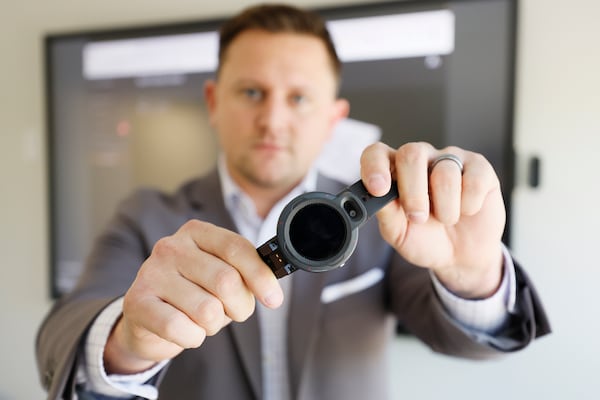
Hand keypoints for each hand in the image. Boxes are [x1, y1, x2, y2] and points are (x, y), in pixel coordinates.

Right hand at [104, 220, 282, 373]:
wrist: (146, 319)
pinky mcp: (136, 302)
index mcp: (197, 232)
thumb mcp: (222, 277)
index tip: (274, 299)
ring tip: (202, 320)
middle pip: (226, 281)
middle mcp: (172, 246)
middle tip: (232, 312)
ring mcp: (151, 272)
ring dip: (214, 325)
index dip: (261, 276)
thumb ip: (246, 276)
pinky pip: (180, 328)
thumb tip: (273, 291)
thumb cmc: (194, 294)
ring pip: (207, 310)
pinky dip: (192, 338)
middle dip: (239, 307)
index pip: (237, 248)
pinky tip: (185, 331)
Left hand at [360, 142, 505, 298]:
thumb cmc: (425, 239)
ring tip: (446, 219)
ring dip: (445, 208)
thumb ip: (385, 211)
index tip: (378, 189)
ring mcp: (450, 160)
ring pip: (444, 172)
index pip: (377, 153)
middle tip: (418, 217)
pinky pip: (474, 180)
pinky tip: (467, 211)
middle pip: (411, 154)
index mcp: (394, 171)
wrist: (460, 256)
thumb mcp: (398, 233)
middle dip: (413, 192)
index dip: (375, 166)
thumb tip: (375, 194)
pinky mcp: (479, 168)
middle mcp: (421, 159)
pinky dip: (469, 205)